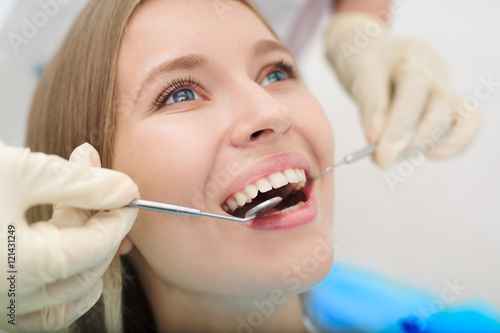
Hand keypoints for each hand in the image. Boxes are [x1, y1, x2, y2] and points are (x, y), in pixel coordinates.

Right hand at [0, 142, 138, 331]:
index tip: (127, 195)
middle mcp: (10, 304)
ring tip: (75, 214)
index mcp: (23, 269)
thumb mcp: (18, 172)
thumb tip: (125, 189)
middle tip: (96, 189)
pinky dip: (58, 281)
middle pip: (86, 269)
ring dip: (83, 256)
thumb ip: (79, 182)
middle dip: (100, 228)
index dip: (119, 217)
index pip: (98, 246)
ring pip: (66, 296)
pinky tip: (55, 246)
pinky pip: (38, 311)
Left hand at [325, 12, 479, 166]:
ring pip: (451, 124)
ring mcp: (446, 89)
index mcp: (414, 57)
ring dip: (420, 146)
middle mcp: (437, 74)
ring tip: (391, 152)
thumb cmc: (364, 60)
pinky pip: (463, 127)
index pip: (414, 92)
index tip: (379, 155)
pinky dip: (450, 145)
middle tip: (379, 157)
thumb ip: (371, 107)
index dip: (398, 127)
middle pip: (439, 113)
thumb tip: (377, 140)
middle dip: (408, 142)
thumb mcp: (359, 76)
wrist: (370, 49)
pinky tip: (429, 153)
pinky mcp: (448, 106)